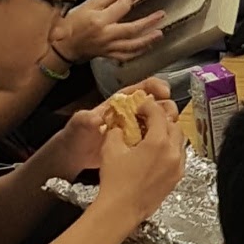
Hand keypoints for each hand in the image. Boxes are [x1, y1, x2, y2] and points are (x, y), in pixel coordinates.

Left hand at [51, 78, 174, 180]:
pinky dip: (162, 142)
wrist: (74, 157)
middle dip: (166, 108)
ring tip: (167, 133)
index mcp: (121, 102)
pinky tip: (164, 147)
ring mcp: (137, 129)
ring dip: (167, 126)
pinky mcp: (139, 145)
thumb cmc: (76, 135)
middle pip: (157, 104)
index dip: (156, 86)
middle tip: (168, 118)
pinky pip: (155, 140)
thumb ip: (87, 119)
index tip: (164, 92)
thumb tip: (96, 118)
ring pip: (160, 123)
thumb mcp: (79, 123)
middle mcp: (132, 113)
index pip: (143, 87)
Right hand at [52, 0, 165, 68]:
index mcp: (100, 20)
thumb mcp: (88, 5)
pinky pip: (126, 56)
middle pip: (132, 29)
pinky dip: (138, 52)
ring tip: (159, 34)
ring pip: (132, 46)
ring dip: (147, 40)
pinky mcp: (109, 55)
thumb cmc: (73, 22)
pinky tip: (147, 47)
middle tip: (161, 15)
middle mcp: (106, 35)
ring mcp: (108, 47)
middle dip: (148, 22)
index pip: (122, 7)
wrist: (63, 45)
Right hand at [93, 87, 184, 222]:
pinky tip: (157, 152)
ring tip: (152, 134)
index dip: (148, 106)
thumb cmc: (115, 181)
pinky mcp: (177, 178)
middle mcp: (173, 153)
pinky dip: (171, 149)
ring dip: (168, 133)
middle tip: (147, 118)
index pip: (158, 114)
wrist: (122, 210)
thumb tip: (121, 125)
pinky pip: (179, 156)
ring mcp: (178, 167)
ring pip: (179, 141)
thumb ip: (117, 131)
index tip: (141, 106)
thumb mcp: (110, 148)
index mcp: (159, 142)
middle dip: (161, 118)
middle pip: (173, 125)